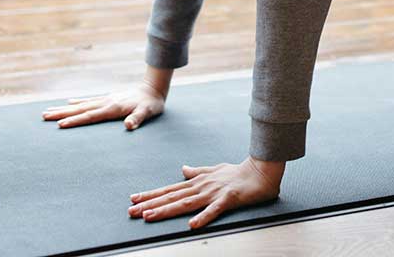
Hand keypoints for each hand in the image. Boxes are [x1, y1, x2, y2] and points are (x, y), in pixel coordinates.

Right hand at [41, 81, 165, 129]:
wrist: (153, 88)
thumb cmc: (151, 104)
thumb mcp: (148, 112)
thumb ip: (138, 119)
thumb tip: (128, 125)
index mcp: (112, 108)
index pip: (90, 116)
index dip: (75, 121)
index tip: (60, 125)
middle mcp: (105, 102)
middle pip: (79, 109)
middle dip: (61, 114)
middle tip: (44, 116)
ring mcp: (105, 99)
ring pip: (81, 105)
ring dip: (65, 108)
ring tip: (49, 110)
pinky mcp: (107, 98)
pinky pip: (88, 100)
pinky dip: (77, 102)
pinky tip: (69, 102)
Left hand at [128, 157, 284, 228]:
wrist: (261, 171)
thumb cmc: (238, 172)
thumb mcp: (214, 170)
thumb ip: (197, 171)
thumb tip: (183, 169)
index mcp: (198, 181)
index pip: (170, 189)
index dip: (151, 195)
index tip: (134, 199)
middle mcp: (201, 187)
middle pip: (172, 197)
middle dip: (151, 205)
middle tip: (132, 212)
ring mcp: (214, 193)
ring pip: (186, 203)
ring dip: (167, 210)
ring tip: (149, 217)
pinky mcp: (228, 199)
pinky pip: (214, 210)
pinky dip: (203, 217)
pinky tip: (192, 225)